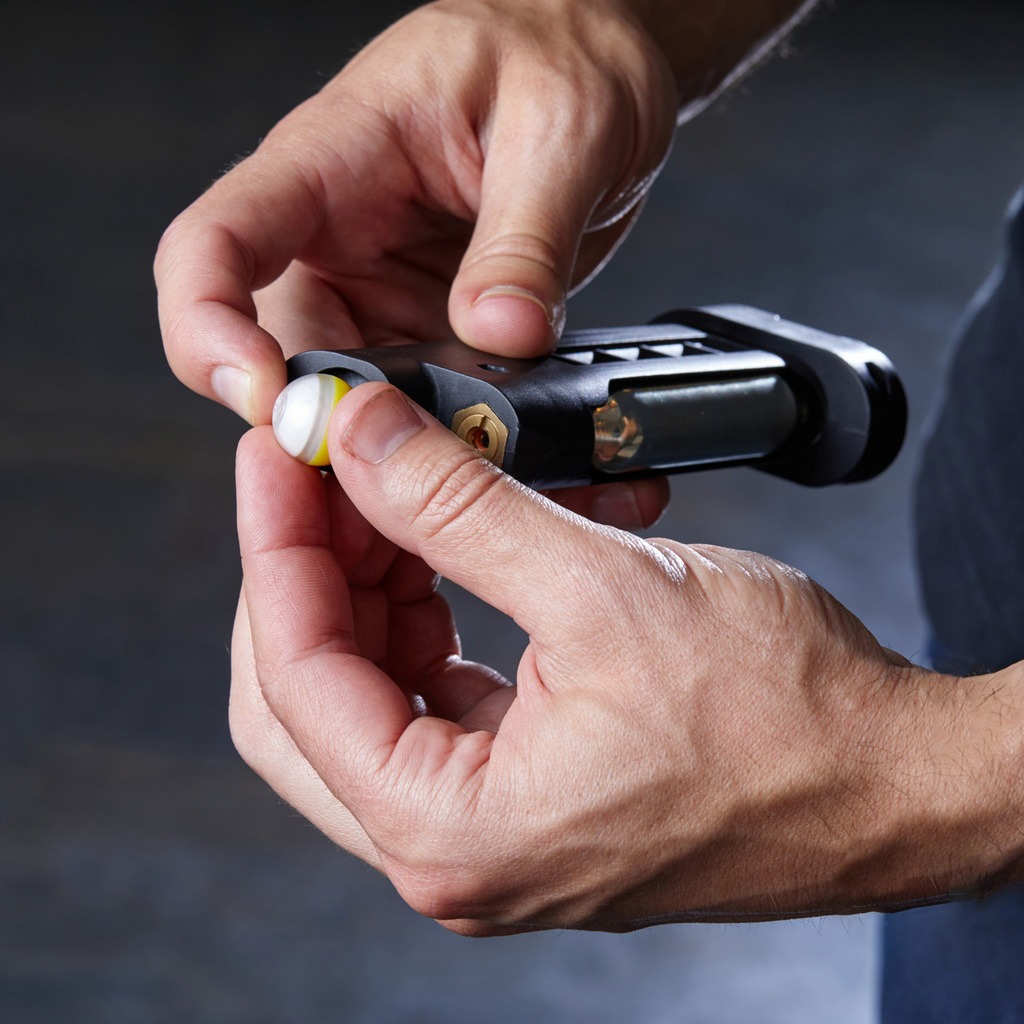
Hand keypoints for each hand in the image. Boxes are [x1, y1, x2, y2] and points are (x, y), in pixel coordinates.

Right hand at [155, 0, 677, 426]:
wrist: (593, 63)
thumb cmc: (559, 55)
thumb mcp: (560, 131)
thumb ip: (526, 238)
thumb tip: (497, 333)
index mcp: (334, 157)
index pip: (217, 242)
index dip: (207, 327)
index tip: (259, 393)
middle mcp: (337, 230)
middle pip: (274, 345)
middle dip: (319, 416)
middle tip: (394, 464)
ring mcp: (378, 284)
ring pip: (343, 386)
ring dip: (387, 432)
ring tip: (458, 446)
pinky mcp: (423, 322)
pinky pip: (409, 393)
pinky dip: (438, 426)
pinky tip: (482, 435)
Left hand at [232, 382, 1023, 933]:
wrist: (894, 779)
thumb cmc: (788, 719)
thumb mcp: (603, 588)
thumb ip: (458, 509)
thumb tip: (361, 440)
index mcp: (454, 829)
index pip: (297, 677)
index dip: (277, 546)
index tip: (277, 453)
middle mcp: (453, 849)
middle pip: (311, 694)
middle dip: (313, 566)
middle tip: (327, 466)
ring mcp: (488, 825)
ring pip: (371, 687)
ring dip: (376, 579)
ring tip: (402, 485)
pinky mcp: (527, 789)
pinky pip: (437, 691)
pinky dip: (435, 608)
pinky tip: (460, 541)